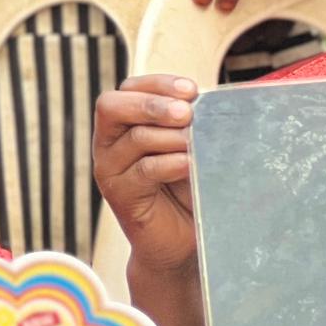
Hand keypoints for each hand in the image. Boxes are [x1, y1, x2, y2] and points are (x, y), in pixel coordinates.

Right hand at [95, 76, 199, 273]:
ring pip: (134, 138)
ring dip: (170, 137)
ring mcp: (109, 168)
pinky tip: (190, 164)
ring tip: (197, 143)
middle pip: (113, 105)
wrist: (178, 241)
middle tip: (187, 113)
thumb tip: (217, 99)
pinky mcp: (118, 195)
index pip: (129, 88)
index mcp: (123, 122)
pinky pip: (143, 171)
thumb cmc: (185, 188)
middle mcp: (108, 142)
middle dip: (154, 105)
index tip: (192, 90)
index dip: (159, 84)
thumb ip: (192, 123)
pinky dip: (170, 164)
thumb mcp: (189, 147)